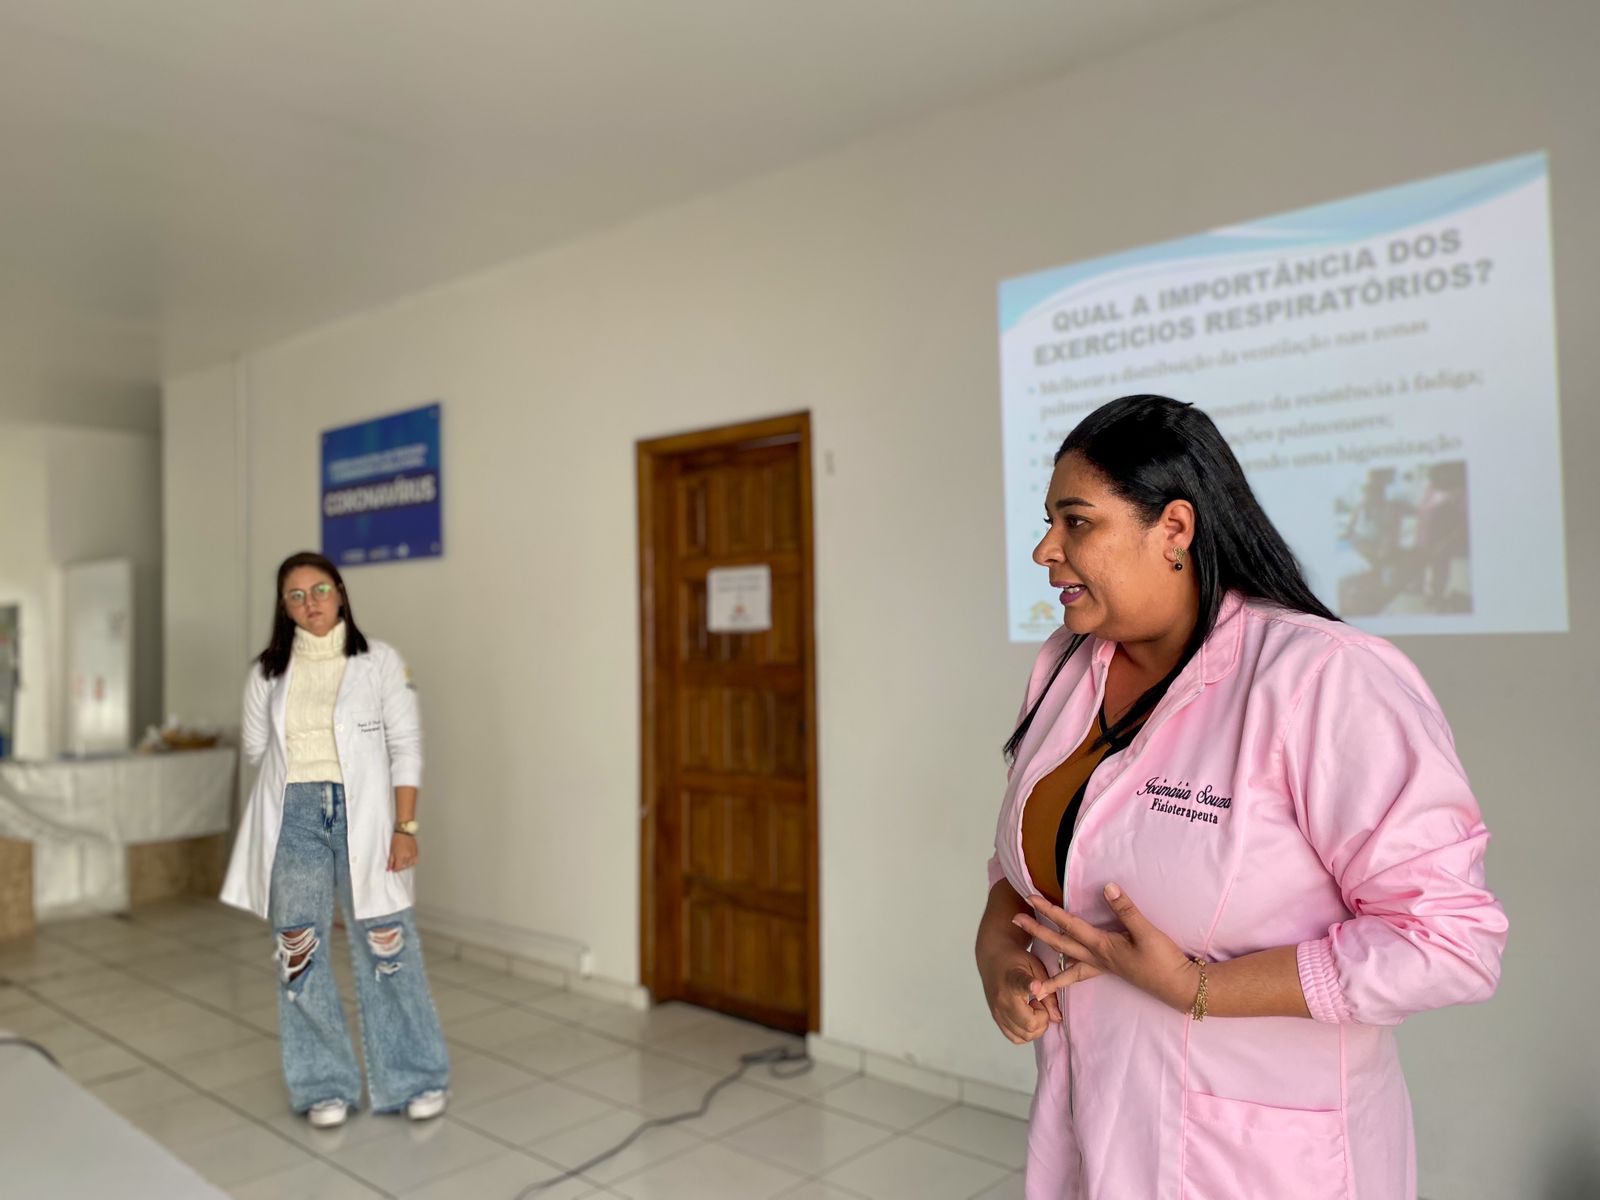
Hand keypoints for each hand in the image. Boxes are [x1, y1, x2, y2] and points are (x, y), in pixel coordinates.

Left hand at [387, 832, 417, 871]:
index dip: (394, 869)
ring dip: (405, 865)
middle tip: (396, 865)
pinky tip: (408, 860)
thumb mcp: (391, 850)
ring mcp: (413, 855)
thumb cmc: (397, 839)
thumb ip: (390, 861)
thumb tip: (389, 869)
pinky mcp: (416, 852)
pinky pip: (415, 861)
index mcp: (401, 857)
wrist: (405, 831)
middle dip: (399, 867)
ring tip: (402, 863)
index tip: (392, 869)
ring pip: (410, 865)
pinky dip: (412, 862)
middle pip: (404, 867)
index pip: (398, 868)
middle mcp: (408, 857)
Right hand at [979, 944, 1063, 1044]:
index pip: (1021, 986)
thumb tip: (1056, 1017)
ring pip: (1023, 1036)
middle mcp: (1002, 1000)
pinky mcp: (996, 1019)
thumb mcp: (1036, 968)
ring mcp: (997, 1012)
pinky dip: (1025, 1033)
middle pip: (1029, 1026)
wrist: (993, 958)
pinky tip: (1028, 1017)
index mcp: (1012, 981)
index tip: (1036, 985)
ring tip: (1033, 1009)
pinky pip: (1014, 1037)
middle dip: (1043, 1019)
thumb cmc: (1016, 961)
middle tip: (1041, 1003)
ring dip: (1034, 1027)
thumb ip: (1048, 992)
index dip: (1030, 987)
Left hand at [1012, 884, 1197, 1011]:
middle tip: (1014, 920)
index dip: (1049, 910)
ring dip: (1047, 967)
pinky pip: (1081, 973)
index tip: (1030, 899)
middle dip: (1036, 931)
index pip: (1069, 925)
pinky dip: (1067, 977)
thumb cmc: (1163, 960)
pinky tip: (1062, 976)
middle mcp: (1097, 958)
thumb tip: (1107, 887)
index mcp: (1102, 947)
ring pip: (1067, 965)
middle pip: (1060, 943)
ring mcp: (1103, 966)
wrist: (1179, 986)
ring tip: (1029, 980)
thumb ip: (1126, 910)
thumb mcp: (1146, 932)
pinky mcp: (1111, 970)